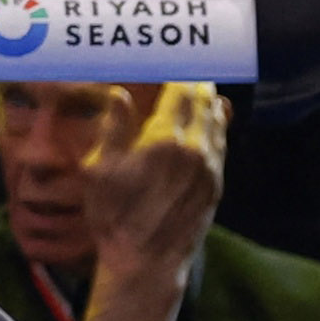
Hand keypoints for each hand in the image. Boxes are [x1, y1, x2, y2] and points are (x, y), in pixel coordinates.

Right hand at [82, 80, 226, 309]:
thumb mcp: (98, 170)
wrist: (146, 263)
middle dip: (195, 80)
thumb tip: (120, 94)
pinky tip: (210, 117)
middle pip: (204, 101)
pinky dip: (215, 124)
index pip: (182, 91)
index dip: (178, 71)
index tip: (171, 58)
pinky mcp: (216, 185)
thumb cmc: (114, 216)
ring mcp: (211, 168)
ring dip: (208, 100)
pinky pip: (221, 143)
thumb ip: (114, 128)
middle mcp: (196, 150)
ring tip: (198, 85)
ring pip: (217, 120)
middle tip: (185, 65)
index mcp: (165, 140)